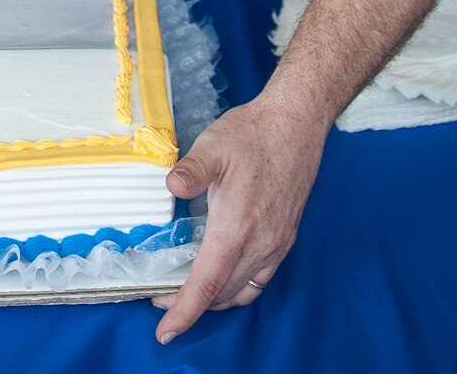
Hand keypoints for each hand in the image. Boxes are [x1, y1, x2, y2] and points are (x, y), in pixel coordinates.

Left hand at [149, 97, 324, 342]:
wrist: (296, 124)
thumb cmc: (252, 134)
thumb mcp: (213, 146)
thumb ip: (191, 170)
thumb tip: (172, 186)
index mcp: (237, 227)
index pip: (207, 284)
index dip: (184, 311)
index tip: (166, 331)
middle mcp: (260, 244)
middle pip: (221, 293)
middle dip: (190, 304)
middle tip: (160, 298)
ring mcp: (276, 244)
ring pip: (241, 290)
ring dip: (214, 299)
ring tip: (186, 293)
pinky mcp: (285, 238)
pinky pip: (259, 279)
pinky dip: (236, 288)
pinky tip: (222, 277)